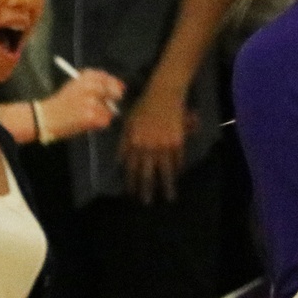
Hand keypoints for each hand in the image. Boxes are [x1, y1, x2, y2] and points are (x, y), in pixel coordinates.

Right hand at [38, 68, 124, 140]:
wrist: (46, 117)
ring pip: (111, 109)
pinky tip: (85, 122)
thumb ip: (97, 84)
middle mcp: (91, 86)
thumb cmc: (62, 103)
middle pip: (115, 92)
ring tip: (85, 115)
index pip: (108, 78)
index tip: (112, 93)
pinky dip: (98, 124)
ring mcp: (92, 101)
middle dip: (111, 100)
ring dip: (102, 114)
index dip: (112, 86)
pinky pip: (105, 120)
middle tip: (99, 107)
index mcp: (87, 76)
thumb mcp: (76, 86)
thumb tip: (121, 88)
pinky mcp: (92, 116)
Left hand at [118, 85, 189, 202]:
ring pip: (165, 170)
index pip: (131, 168)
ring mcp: (164, 146)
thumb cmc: (142, 107)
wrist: (163, 95)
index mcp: (133, 143)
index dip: (131, 182)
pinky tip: (177, 176)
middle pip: (147, 173)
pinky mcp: (177, 142)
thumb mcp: (128, 124)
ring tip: (169, 197)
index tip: (130, 193)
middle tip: (147, 202)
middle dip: (146, 189)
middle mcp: (148, 147)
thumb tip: (120, 161)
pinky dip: (178, 169)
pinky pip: (178, 160)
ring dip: (167, 185)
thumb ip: (124, 144)